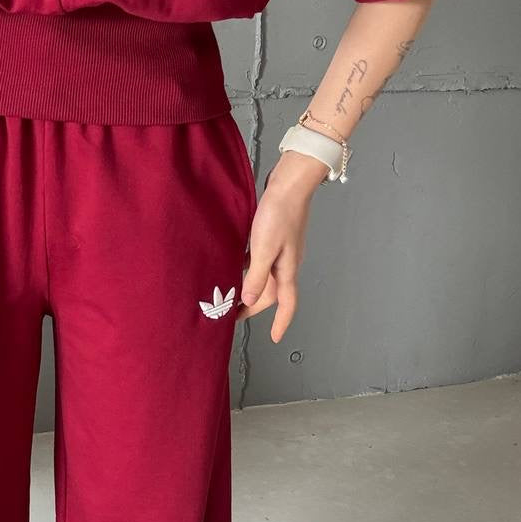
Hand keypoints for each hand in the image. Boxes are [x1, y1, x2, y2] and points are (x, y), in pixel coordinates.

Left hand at [235, 150, 327, 341]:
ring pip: (265, 277)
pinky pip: (260, 260)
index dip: (281, 322)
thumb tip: (249, 300)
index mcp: (287, 269)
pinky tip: (234, 265)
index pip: (287, 304)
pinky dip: (249, 268)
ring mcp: (281, 250)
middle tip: (234, 315)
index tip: (274, 337)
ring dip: (251, 287)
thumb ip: (257, 276)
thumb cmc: (280, 214)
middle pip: (272, 293)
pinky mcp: (274, 237)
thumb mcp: (264, 249)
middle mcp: (286, 263)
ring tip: (230, 293)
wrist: (290, 185)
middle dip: (255, 306)